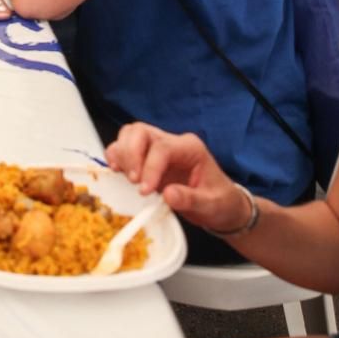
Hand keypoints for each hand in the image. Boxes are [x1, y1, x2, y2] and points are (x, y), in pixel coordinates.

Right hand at [105, 123, 248, 230]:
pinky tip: (118, 173)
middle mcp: (172, 143)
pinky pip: (125, 148)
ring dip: (122, 153)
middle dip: (131, 153)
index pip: (162, 147)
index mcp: (190, 148)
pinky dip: (117, 157)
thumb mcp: (211, 204)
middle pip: (140, 131)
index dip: (150, 167)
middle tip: (133, 180)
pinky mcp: (147, 159)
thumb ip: (190, 199)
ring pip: (130, 135)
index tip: (144, 190)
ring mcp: (158, 149)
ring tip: (124, 176)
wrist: (221, 206)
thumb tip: (167, 194)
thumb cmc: (220, 202)